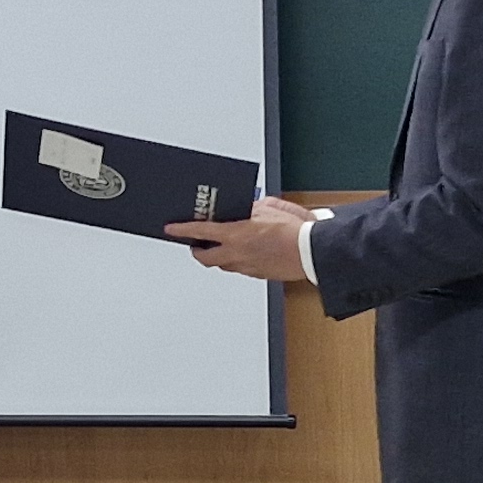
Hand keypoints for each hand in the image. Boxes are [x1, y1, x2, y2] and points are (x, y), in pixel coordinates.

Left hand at [167, 197, 317, 279]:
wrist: (311, 252)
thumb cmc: (295, 230)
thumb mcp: (270, 207)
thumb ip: (252, 207)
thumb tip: (246, 208)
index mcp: (236, 234)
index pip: (199, 232)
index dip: (181, 230)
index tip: (171, 229)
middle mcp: (237, 254)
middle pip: (205, 258)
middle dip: (197, 251)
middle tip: (195, 245)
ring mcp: (246, 267)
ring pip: (222, 265)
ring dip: (217, 257)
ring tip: (220, 247)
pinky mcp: (257, 274)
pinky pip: (240, 268)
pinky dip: (236, 261)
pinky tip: (243, 252)